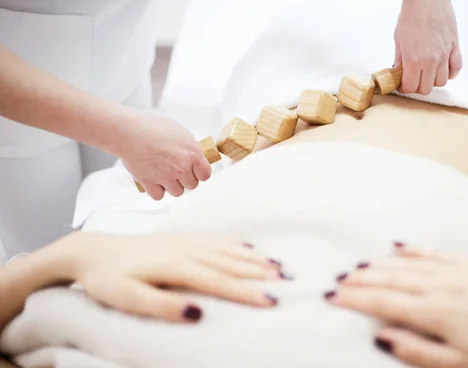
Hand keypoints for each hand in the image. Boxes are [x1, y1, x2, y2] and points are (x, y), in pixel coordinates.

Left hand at [55, 232, 284, 322]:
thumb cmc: (108, 279)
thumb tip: (197, 313)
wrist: (93, 251)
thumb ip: (162, 306)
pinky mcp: (182, 238)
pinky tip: (250, 250)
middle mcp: (186, 249)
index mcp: (176, 266)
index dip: (246, 292)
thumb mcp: (127, 298)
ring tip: (279, 266)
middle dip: (260, 273)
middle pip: (230, 263)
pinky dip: (237, 245)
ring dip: (254, 258)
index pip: (218, 281)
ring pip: (227, 249)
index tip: (271, 302)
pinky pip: (217, 239)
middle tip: (289, 282)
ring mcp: (186, 241)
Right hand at [116, 111, 210, 199]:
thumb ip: (188, 147)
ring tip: (165, 174)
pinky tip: (154, 181)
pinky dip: (157, 191)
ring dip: (172, 186)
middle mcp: (181, 168)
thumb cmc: (151, 126)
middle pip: (192, 185)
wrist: (128, 131)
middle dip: (186, 179)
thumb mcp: (179, 132)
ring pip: (177, 192)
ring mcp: (166, 177)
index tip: (196, 171)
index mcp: (192, 154)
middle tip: (177, 170)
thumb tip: (191, 153)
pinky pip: (159, 196)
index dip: (200, 173)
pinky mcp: (150, 183)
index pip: (205, 174)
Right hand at [326, 246, 467, 367]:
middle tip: (337, 279)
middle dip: (361, 279)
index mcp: (438, 312)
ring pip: (408, 263)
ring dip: (380, 264)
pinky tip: (398, 247)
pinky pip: (435, 251)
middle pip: (392, 279)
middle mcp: (443, 285)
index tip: (332, 295)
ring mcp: (458, 270)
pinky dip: (413, 249)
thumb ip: (418, 351)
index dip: (356, 298)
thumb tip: (382, 336)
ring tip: (358, 265)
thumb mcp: (462, 367)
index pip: (385, 302)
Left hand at [394, 0, 462, 94]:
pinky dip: (450, 72)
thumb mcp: (398, 40)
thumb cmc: (410, 17)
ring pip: (442, 82)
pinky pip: (456, 68)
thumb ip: (399, 59)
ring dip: (433, 80)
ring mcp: (444, 55)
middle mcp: (430, 61)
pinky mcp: (455, 47)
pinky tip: (443, 67)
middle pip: (427, 89)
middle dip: (418, 86)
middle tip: (413, 78)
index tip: (402, 84)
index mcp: (413, 60)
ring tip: (427, 72)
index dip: (404, 88)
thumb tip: (398, 71)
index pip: (411, 87)